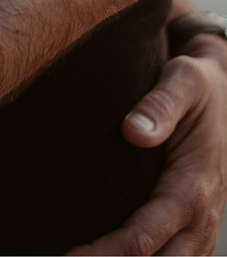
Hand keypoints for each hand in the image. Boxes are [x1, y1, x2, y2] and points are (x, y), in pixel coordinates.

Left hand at [70, 37, 226, 254]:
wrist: (226, 94)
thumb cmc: (199, 86)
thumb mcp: (185, 80)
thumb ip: (161, 104)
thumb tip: (133, 131)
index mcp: (193, 188)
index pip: (144, 236)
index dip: (106, 253)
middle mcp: (201, 218)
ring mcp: (200, 228)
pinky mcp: (193, 229)